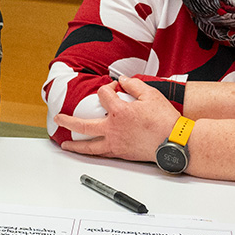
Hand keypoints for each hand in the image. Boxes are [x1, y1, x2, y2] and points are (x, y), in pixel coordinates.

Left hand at [56, 76, 178, 161]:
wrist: (176, 143)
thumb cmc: (165, 121)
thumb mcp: (151, 95)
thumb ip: (134, 85)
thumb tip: (122, 80)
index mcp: (119, 112)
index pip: (103, 95)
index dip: (108, 88)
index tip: (116, 88)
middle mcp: (113, 129)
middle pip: (83, 125)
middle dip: (68, 121)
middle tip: (58, 118)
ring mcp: (116, 143)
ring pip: (89, 146)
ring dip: (75, 144)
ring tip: (65, 145)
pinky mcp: (122, 154)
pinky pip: (102, 154)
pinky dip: (92, 152)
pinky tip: (88, 152)